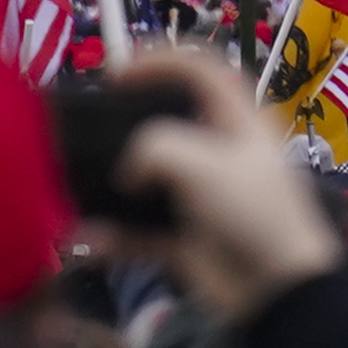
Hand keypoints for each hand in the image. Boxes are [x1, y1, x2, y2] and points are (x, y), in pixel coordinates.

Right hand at [105, 47, 347, 320]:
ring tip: (71, 187)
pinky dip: (113, 236)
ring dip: (108, 187)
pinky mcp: (185, 237)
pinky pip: (138, 231)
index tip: (115, 72)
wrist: (277, 288)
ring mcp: (201, 196)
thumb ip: (155, 148)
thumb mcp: (204, 163)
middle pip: (167, 124)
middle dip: (124, 126)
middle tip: (84, 133)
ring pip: (145, 181)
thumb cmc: (251, 211)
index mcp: (239, 123)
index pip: (204, 70)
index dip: (162, 60)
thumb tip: (128, 172)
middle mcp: (219, 154)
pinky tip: (87, 240)